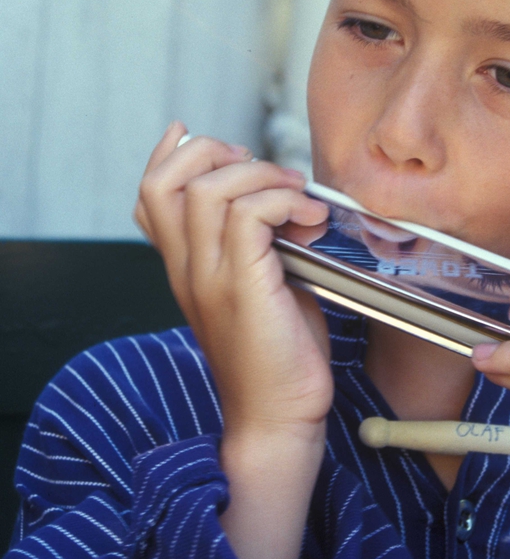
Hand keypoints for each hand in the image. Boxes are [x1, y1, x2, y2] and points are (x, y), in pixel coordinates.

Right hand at [134, 122, 332, 437]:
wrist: (278, 418)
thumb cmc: (279, 354)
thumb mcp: (263, 286)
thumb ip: (260, 244)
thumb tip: (286, 200)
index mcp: (186, 265)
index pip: (150, 194)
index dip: (172, 153)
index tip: (215, 140)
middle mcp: (186, 268)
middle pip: (166, 180)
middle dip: (214, 151)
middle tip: (262, 167)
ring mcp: (209, 278)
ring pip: (208, 190)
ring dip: (262, 176)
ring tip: (298, 197)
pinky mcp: (241, 289)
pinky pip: (248, 215)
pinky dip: (284, 201)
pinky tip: (310, 218)